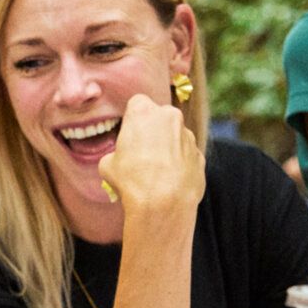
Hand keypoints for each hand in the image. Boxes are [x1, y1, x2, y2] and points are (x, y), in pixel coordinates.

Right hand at [96, 93, 205, 218]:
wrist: (163, 204)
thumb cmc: (132, 180)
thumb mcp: (107, 165)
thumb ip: (116, 152)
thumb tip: (120, 158)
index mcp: (144, 111)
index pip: (137, 103)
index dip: (132, 119)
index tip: (129, 135)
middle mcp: (170, 117)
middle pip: (160, 117)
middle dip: (153, 130)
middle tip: (141, 153)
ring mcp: (188, 135)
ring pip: (175, 135)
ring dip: (167, 147)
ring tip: (155, 172)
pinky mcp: (199, 155)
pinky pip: (186, 155)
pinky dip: (179, 164)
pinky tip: (169, 181)